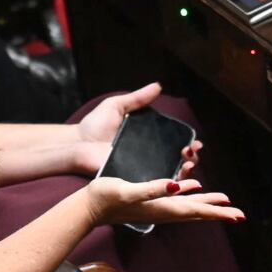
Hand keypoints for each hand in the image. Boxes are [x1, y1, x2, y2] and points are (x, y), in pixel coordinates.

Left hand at [71, 82, 202, 178]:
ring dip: (183, 173)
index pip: (173, 142)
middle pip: (175, 159)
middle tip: (191, 153)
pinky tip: (176, 182)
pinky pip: (151, 185)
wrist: (76, 143)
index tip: (195, 142)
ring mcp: (140, 169)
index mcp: (146, 139)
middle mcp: (146, 155)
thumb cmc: (93, 125)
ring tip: (188, 165)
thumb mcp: (117, 106)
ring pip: (168, 175)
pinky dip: (165, 185)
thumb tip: (158, 86)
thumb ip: (137, 98)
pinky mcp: (131, 180)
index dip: (187, 143)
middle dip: (190, 158)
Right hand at [86, 175, 241, 227]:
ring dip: (207, 204)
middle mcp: (163, 210)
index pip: (196, 210)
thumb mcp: (129, 190)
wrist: (88, 206)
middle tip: (239, 215)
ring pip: (189, 206)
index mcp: (162, 207)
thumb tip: (176, 186)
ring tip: (224, 202)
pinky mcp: (149, 200)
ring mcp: (156, 207)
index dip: (217, 211)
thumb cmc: (106, 198)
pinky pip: (175, 198)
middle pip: (197, 212)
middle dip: (218, 212)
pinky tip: (191, 186)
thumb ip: (152, 189)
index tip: (237, 215)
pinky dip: (188, 193)